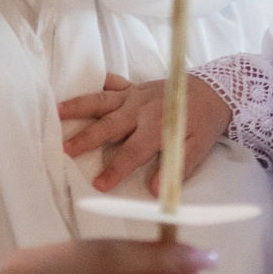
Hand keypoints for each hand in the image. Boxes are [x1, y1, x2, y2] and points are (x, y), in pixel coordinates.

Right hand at [59, 74, 234, 196]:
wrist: (215, 90)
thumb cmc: (204, 122)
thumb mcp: (198, 148)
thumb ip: (177, 167)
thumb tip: (155, 190)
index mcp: (157, 126)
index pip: (132, 152)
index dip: (115, 170)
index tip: (99, 185)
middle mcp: (141, 109)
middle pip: (109, 126)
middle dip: (86, 138)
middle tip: (65, 149)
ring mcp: (135, 95)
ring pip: (103, 101)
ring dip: (79, 106)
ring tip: (57, 111)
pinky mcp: (135, 87)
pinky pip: (113, 84)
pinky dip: (97, 84)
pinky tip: (78, 86)